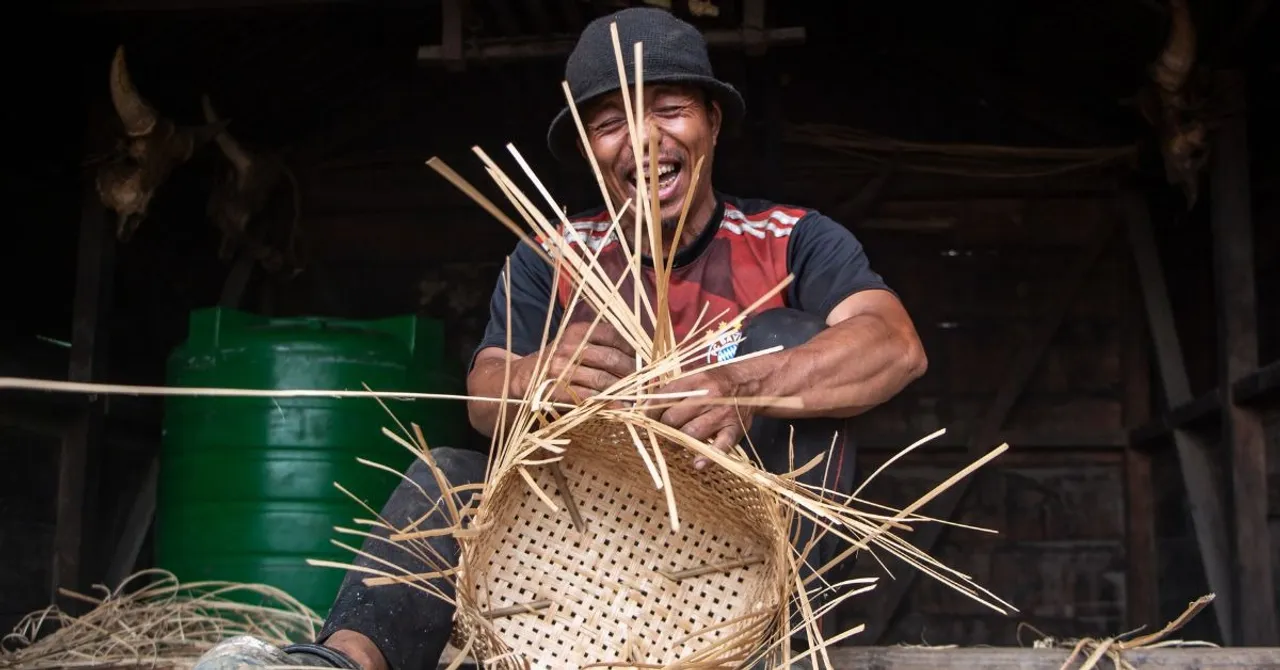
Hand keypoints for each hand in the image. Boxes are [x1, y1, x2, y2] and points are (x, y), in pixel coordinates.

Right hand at [515, 320, 635, 405]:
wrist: (521, 378)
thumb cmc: (557, 362)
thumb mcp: (574, 344)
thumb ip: (600, 345)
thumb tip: (638, 356)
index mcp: (576, 331)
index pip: (612, 334)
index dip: (631, 349)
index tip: (643, 361)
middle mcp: (569, 347)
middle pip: (611, 358)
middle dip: (631, 373)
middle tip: (644, 383)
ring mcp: (561, 369)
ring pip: (601, 379)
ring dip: (622, 391)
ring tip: (636, 398)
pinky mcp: (555, 390)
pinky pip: (586, 397)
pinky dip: (605, 404)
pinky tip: (618, 408)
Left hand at [650, 367, 754, 469]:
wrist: (751, 384)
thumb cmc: (717, 381)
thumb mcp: (695, 377)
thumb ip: (674, 389)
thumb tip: (647, 406)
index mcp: (696, 381)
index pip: (664, 397)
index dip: (651, 411)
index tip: (647, 418)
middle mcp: (708, 397)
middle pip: (673, 418)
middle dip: (662, 428)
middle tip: (661, 432)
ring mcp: (721, 415)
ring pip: (690, 433)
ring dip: (677, 442)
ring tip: (674, 444)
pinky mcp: (734, 430)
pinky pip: (720, 446)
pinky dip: (708, 457)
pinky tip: (697, 464)